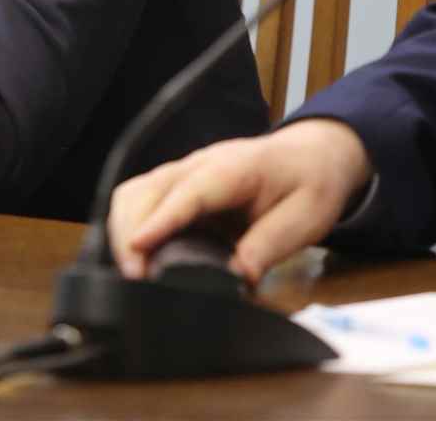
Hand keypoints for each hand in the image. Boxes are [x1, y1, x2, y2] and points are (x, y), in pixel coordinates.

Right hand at [108, 119, 373, 283]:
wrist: (310, 156)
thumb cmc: (310, 183)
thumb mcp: (307, 218)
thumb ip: (271, 244)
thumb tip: (238, 275)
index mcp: (233, 168)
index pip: (188, 193)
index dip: (160, 221)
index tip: (137, 249)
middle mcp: (198, 165)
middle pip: (145, 189)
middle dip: (130, 232)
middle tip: (135, 279)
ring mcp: (183, 174)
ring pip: (135, 193)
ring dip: (125, 230)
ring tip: (133, 273)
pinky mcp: (178, 188)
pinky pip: (142, 202)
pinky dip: (132, 228)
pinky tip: (138, 258)